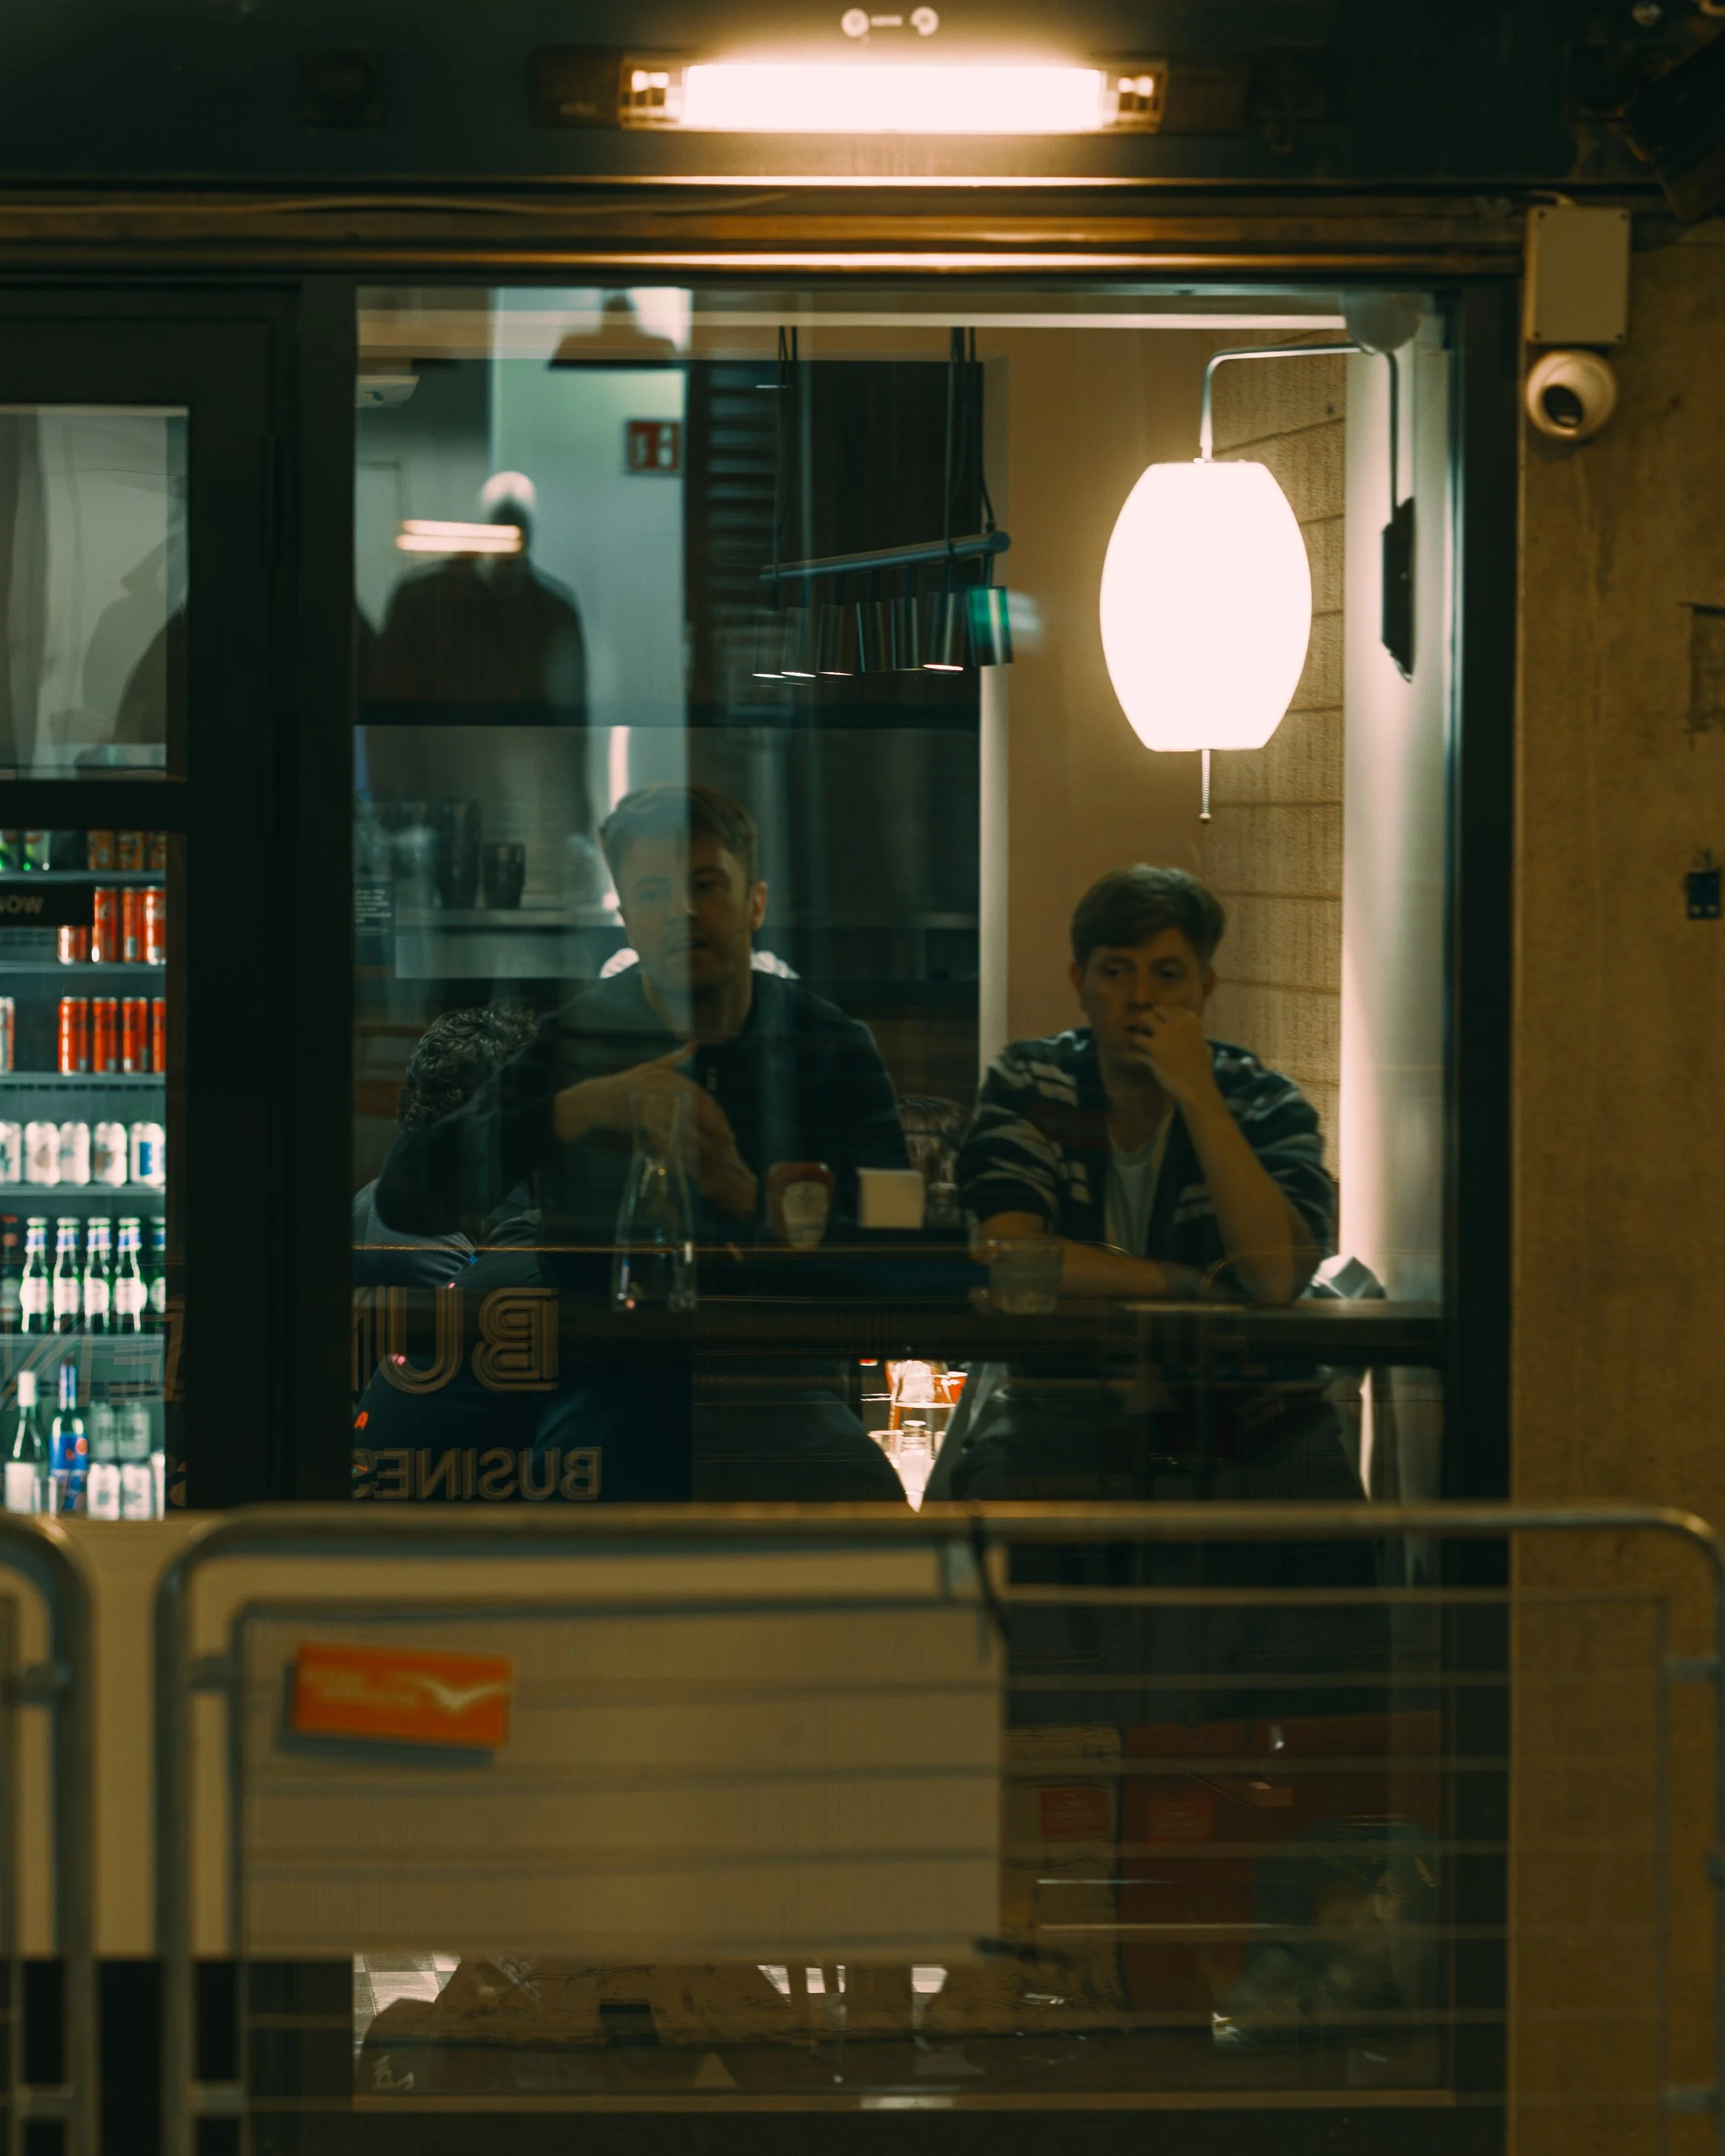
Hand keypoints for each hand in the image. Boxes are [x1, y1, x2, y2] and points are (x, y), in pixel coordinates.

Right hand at [554, 1048, 758, 1220]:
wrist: (596, 1099)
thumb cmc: (625, 1084)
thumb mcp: (651, 1067)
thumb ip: (675, 1058)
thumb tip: (695, 1044)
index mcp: (670, 1077)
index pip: (703, 1097)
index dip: (717, 1114)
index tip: (728, 1129)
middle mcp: (664, 1086)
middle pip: (698, 1111)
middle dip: (716, 1128)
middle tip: (727, 1143)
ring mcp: (653, 1101)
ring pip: (684, 1124)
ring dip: (700, 1141)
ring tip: (712, 1155)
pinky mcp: (641, 1117)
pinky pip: (663, 1135)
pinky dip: (675, 1147)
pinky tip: (685, 1158)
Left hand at [1124, 1002, 1219, 1111]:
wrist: (1195, 1087)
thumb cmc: (1201, 1068)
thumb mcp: (1203, 1044)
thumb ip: (1192, 1034)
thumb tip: (1185, 1030)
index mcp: (1190, 1019)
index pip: (1168, 1008)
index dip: (1161, 1018)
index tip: (1160, 1027)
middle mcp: (1177, 1022)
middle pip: (1153, 1012)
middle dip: (1149, 1022)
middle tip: (1149, 1034)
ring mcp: (1164, 1034)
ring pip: (1142, 1021)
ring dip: (1142, 1030)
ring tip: (1143, 1043)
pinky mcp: (1152, 1047)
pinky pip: (1136, 1040)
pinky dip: (1136, 1047)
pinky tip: (1139, 1055)